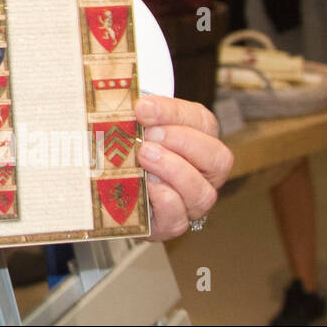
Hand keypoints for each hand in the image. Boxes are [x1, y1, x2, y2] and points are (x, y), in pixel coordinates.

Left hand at [136, 93, 233, 241]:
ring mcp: (191, 201)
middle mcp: (204, 173)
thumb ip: (136, 114)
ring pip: (203, 191)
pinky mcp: (171, 224)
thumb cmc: (126, 150)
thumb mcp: (132, 127)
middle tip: (148, 135)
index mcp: (198, 140)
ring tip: (144, 156)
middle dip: (182, 141)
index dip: (174, 112)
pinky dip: (165, 201)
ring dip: (173, 170)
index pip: (201, 121)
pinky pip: (179, 218)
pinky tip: (147, 187)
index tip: (143, 108)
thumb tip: (131, 102)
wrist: (108, 190)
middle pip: (218, 157)